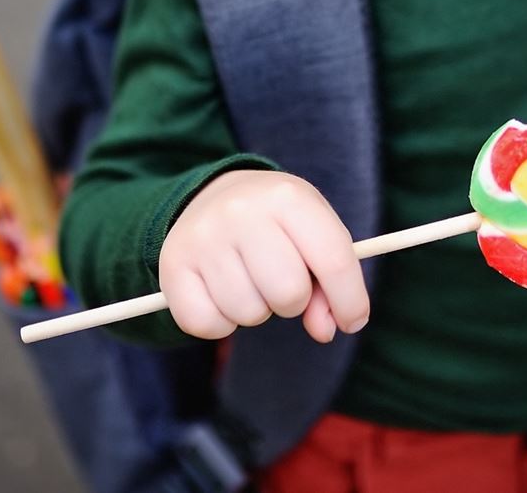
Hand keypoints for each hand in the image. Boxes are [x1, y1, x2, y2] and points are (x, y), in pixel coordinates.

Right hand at [158, 169, 370, 343]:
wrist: (211, 197)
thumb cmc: (276, 224)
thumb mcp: (311, 234)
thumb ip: (330, 282)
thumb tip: (326, 330)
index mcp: (287, 196)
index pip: (334, 260)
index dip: (350, 301)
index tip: (353, 321)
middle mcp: (241, 211)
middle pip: (289, 294)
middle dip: (294, 301)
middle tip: (282, 283)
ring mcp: (203, 237)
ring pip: (249, 313)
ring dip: (256, 310)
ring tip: (249, 280)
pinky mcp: (173, 265)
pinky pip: (208, 325)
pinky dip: (220, 323)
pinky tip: (221, 293)